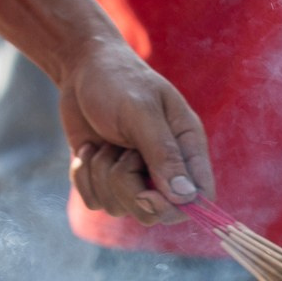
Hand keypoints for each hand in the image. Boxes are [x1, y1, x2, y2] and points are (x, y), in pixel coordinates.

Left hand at [57, 33, 212, 226]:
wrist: (82, 68)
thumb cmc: (118, 81)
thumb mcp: (141, 111)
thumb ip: (163, 153)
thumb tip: (185, 197)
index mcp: (187, 146)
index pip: (199, 196)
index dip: (176, 208)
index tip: (146, 196)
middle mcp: (164, 167)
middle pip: (153, 212)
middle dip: (126, 187)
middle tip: (117, 152)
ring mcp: (133, 176)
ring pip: (118, 208)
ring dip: (101, 175)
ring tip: (103, 142)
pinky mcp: (105, 179)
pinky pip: (93, 201)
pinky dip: (83, 176)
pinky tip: (87, 149)